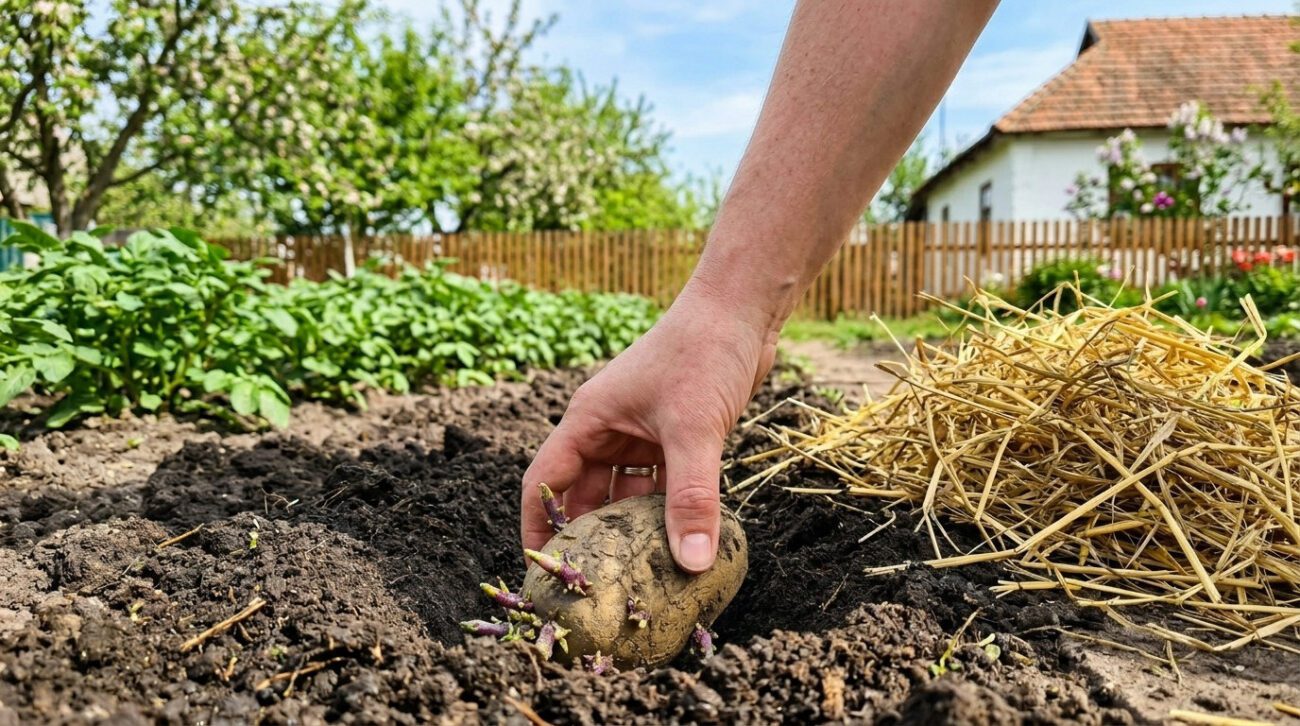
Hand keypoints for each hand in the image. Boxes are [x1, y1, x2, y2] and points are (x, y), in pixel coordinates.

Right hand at [521, 288, 776, 572]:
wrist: (743, 309)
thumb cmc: (703, 351)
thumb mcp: (694, 430)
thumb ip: (691, 498)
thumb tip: (691, 562)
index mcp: (589, 420)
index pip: (544, 481)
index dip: (538, 526)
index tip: (543, 572)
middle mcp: (609, 428)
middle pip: (586, 493)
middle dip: (591, 536)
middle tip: (598, 585)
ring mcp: (642, 431)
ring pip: (627, 491)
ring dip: (634, 526)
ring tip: (640, 573)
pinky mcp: (676, 434)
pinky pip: (662, 482)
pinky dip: (669, 509)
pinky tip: (681, 541)